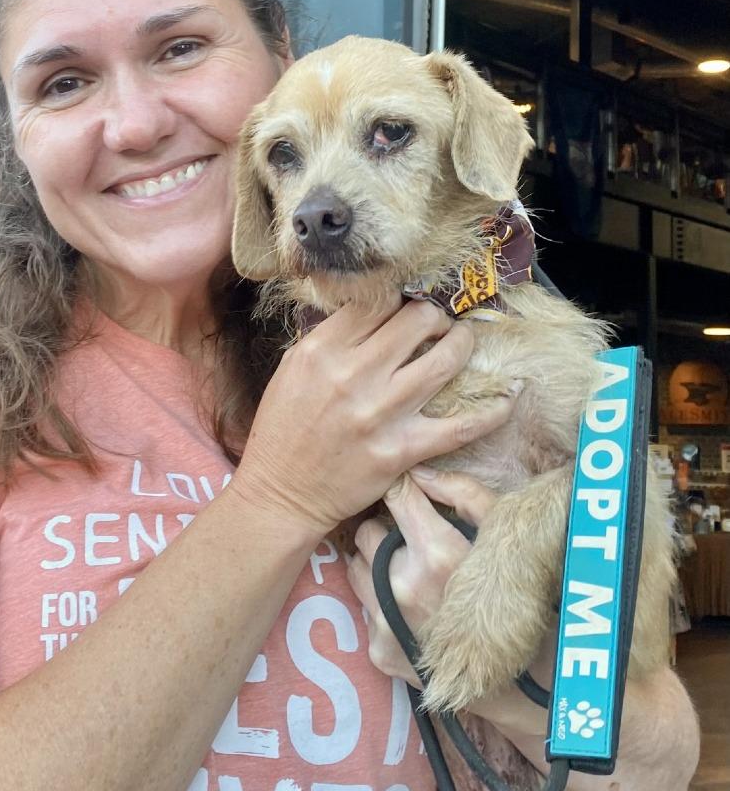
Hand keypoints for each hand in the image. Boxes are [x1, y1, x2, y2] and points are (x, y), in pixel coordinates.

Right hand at [233, 300, 515, 537]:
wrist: (282, 492)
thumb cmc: (283, 428)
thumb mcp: (292, 368)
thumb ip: (331, 336)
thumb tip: (375, 309)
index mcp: (321, 351)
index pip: (377, 300)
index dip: (399, 297)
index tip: (404, 307)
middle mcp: (352, 376)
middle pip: (417, 320)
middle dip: (433, 316)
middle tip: (435, 326)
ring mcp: (381, 413)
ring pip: (445, 359)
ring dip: (462, 344)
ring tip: (461, 343)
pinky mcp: (402, 450)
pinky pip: (462, 425)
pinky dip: (493, 409)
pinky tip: (509, 395)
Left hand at [346, 465, 499, 685]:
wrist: (521, 680)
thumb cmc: (515, 595)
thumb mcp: (503, 536)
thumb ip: (463, 494)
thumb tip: (420, 471)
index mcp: (437, 552)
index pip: (394, 497)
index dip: (398, 490)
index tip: (403, 493)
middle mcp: (405, 586)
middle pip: (366, 532)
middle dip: (384, 531)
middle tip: (407, 541)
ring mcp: (388, 621)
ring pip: (354, 568)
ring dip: (374, 565)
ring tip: (404, 574)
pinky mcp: (379, 651)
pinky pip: (363, 610)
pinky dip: (380, 604)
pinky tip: (410, 611)